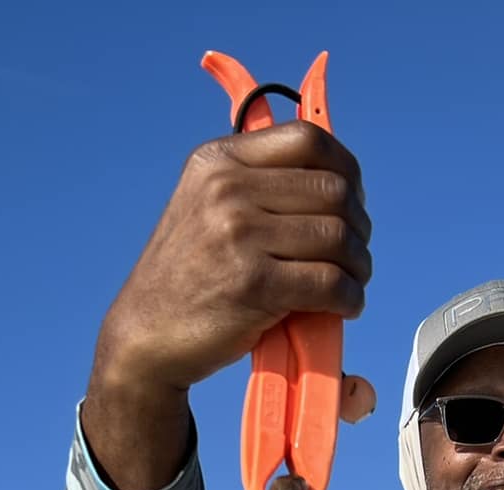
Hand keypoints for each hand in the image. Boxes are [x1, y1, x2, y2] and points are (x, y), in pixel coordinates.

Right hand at [85, 121, 376, 489]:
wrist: (145, 335)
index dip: (345, 169)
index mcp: (217, 160)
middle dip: (357, 226)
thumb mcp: (205, 206)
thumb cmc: (189, 276)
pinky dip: (350, 298)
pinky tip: (344, 306)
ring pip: (338, 237)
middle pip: (333, 191)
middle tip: (353, 254)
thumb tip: (338, 179)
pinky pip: (331, 283)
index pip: (308, 139)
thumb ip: (257, 183)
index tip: (351, 198)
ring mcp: (238, 235)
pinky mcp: (253, 285)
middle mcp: (226, 189)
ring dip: (358, 265)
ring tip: (351, 282)